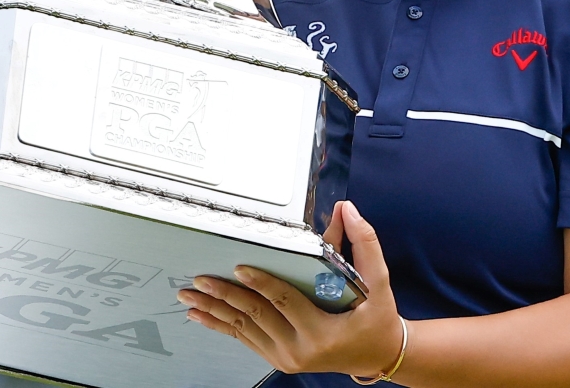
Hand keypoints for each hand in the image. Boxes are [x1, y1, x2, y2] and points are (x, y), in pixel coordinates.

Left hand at [179, 202, 405, 377]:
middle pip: (256, 316)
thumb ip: (364, 245)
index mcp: (322, 332)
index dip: (262, 283)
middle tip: (200, 280)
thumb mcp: (378, 283)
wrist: (378, 355)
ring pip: (244, 329)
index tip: (239, 268)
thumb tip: (348, 210)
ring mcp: (286, 358)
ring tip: (190, 297)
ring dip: (215, 311)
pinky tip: (202, 316)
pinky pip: (246, 339)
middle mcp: (300, 350)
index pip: (285, 302)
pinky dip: (222, 325)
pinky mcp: (279, 359)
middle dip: (225, 296)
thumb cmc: (378, 319)